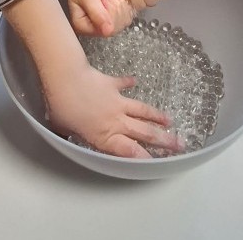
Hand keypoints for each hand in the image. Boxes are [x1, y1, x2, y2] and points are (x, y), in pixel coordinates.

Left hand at [45, 63, 184, 157]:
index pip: (130, 152)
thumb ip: (70, 135)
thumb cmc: (62, 108)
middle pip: (144, 133)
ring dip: (157, 116)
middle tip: (179, 144)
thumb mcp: (63, 130)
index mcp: (105, 137)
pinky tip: (135, 80)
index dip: (146, 158)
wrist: (66, 80)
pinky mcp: (112, 84)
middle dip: (164, 140)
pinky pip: (123, 84)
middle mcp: (116, 121)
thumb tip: (65, 135)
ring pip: (142, 111)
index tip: (160, 162)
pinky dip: (129, 82)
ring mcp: (117, 102)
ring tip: (170, 121)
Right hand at [61, 0, 130, 36]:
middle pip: (115, 27)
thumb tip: (108, 31)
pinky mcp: (109, 16)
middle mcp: (93, 27)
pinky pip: (124, 15)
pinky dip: (124, 4)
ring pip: (122, 21)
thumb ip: (97, 13)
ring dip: (121, 6)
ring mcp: (102, 22)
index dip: (111, 16)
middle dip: (116, 10)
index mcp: (83, 26)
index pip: (105, 31)